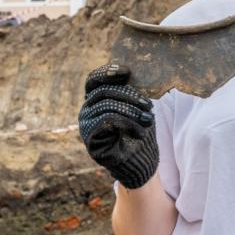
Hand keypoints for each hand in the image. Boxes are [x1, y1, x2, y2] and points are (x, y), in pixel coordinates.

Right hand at [78, 63, 158, 189]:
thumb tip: (129, 73)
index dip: (107, 72)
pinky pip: (107, 122)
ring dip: (132, 111)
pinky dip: (127, 123)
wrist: (140, 162)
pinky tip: (140, 132)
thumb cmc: (139, 132)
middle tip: (149, 106)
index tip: (126, 71)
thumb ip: (129, 92)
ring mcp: (85, 125)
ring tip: (148, 120)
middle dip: (130, 97)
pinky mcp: (90, 140)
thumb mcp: (136, 107)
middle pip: (104, 91)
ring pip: (107, 106)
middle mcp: (86, 110)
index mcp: (96, 100)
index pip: (94, 80)